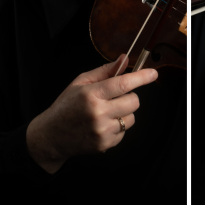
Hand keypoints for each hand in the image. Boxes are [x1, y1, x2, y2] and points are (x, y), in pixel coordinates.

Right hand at [26, 55, 157, 173]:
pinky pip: (124, 132)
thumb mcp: (80, 82)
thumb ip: (104, 71)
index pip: (123, 84)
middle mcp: (98, 113)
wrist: (51, 135)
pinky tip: (102, 125)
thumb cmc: (66, 105)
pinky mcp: (105, 144)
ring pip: (131, 118)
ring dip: (124, 113)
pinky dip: (117, 127)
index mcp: (91, 94)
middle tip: (116, 97)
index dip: (141, 77)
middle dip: (129, 97)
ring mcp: (102, 131)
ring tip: (106, 113)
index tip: (153, 73)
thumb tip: (124, 60)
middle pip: (133, 102)